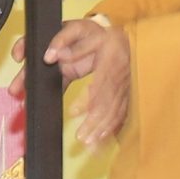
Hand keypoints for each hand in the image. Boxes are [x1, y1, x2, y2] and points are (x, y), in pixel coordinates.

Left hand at [44, 19, 133, 147]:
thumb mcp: (86, 33)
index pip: (98, 85)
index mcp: (107, 63)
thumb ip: (68, 43)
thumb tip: (50, 55)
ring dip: (102, 130)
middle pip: (106, 104)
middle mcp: (116, 79)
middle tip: (81, 137)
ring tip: (89, 145)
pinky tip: (102, 142)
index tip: (73, 112)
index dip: (87, 101)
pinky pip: (119, 115)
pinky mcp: (123, 97)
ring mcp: (122, 90)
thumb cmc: (105, 38)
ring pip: (114, 113)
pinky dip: (111, 130)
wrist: (129, 40)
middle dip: (94, 123)